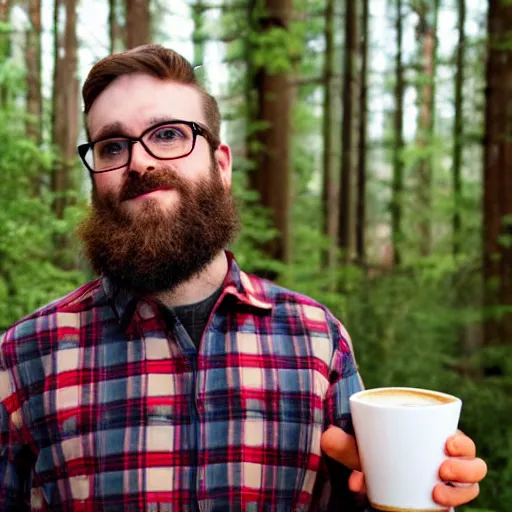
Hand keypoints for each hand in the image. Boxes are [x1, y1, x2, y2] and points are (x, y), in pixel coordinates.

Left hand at [320, 426, 486, 507]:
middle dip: (464, 466)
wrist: (379, 484)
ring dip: (460, 491)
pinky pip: (461, 504)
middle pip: (473, 461)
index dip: (461, 442)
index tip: (448, 443)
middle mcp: (448, 461)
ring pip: (472, 486)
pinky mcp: (445, 502)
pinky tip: (435, 504)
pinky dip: (453, 505)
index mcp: (434, 438)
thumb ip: (344, 443)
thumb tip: (326, 437)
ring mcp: (448, 484)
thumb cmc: (375, 458)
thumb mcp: (362, 451)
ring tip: (437, 492)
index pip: (459, 437)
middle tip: (441, 468)